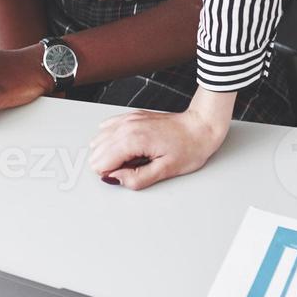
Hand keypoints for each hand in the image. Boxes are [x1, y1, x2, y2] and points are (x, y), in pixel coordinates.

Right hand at [88, 106, 229, 189]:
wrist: (201, 126)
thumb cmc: (189, 147)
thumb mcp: (166, 171)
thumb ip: (137, 178)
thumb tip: (115, 179)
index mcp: (133, 140)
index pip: (100, 163)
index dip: (113, 174)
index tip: (130, 174)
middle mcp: (126, 127)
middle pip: (96, 152)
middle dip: (110, 164)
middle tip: (133, 167)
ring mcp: (127, 119)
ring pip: (98, 140)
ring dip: (109, 153)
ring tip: (132, 157)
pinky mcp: (130, 116)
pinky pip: (106, 128)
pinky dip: (111, 140)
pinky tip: (127, 146)